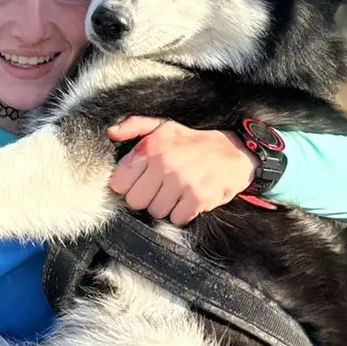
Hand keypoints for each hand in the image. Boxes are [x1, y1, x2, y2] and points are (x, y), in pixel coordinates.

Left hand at [107, 116, 258, 225]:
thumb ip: (135, 127)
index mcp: (150, 147)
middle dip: (147, 198)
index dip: (129, 186)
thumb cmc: (193, 142)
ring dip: (166, 206)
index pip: (119, 183)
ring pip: (155, 212)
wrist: (235, 152)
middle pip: (135, 201)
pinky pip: (176, 219)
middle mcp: (164, 162)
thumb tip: (111, 132)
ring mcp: (181, 181)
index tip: (142, 182)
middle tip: (162, 189)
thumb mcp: (164, 127)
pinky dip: (183, 214)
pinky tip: (190, 200)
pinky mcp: (198, 197)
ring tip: (178, 192)